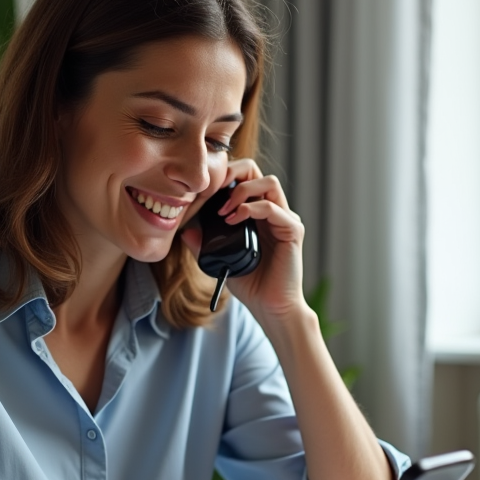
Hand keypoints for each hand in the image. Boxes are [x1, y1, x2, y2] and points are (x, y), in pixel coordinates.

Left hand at [181, 158, 305, 322]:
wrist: (271, 308)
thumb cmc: (250, 284)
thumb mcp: (220, 260)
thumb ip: (204, 244)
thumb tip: (186, 230)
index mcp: (258, 213)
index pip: (245, 178)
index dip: (225, 176)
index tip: (204, 190)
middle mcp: (275, 211)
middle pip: (257, 171)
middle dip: (233, 172)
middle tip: (213, 189)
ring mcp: (285, 219)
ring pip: (268, 182)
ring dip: (241, 191)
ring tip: (223, 211)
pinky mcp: (293, 231)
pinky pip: (272, 208)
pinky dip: (250, 208)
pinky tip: (233, 220)